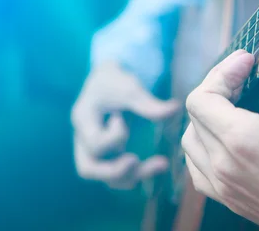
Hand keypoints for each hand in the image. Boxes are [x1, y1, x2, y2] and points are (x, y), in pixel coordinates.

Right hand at [72, 62, 179, 189]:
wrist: (110, 81)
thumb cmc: (116, 81)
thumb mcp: (130, 87)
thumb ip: (148, 103)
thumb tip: (175, 109)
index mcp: (83, 119)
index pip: (94, 142)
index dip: (113, 136)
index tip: (122, 118)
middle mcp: (84, 140)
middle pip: (88, 169)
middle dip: (114, 171)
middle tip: (136, 160)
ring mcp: (95, 150)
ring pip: (106, 177)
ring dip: (133, 175)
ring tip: (162, 164)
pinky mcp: (109, 155)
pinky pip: (119, 174)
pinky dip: (137, 174)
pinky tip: (159, 165)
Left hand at [181, 43, 258, 230]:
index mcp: (241, 140)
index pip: (202, 96)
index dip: (222, 72)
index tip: (248, 62)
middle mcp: (223, 164)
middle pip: (195, 114)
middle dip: (217, 88)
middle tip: (244, 78)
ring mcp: (223, 186)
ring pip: (191, 141)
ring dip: (205, 117)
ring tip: (234, 105)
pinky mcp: (228, 200)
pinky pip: (197, 168)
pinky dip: (203, 147)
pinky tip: (227, 141)